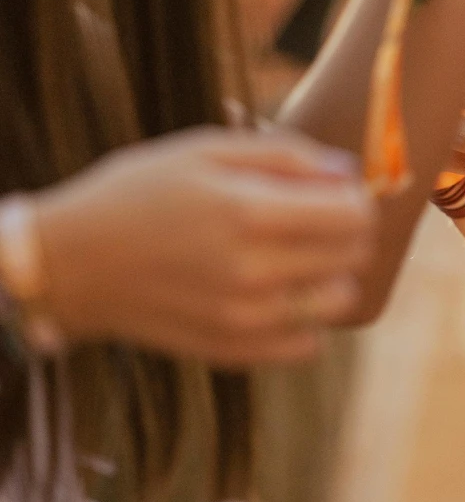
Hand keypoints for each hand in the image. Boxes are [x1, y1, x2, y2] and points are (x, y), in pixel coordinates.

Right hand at [34, 128, 375, 365]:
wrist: (72, 262)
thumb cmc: (140, 192)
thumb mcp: (208, 149)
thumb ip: (286, 156)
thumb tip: (347, 171)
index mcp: (249, 213)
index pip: (354, 214)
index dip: (356, 196)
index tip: (334, 189)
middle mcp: (252, 273)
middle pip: (353, 258)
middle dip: (349, 232)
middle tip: (318, 217)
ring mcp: (242, 321)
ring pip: (337, 304)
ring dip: (333, 276)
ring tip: (300, 255)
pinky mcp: (229, 353)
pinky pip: (306, 345)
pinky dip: (306, 318)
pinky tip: (277, 291)